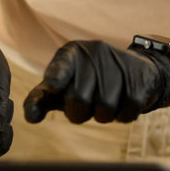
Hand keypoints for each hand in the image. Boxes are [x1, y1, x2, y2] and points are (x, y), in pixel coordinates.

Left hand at [23, 40, 169, 124]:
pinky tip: (122, 102)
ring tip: (104, 102)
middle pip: (79, 100)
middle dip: (79, 113)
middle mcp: (94, 53)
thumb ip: (42, 99)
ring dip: (102, 116)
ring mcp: (118, 66)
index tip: (52, 85)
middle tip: (85, 107)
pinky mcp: (139, 81)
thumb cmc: (89, 81)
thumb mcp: (63, 84)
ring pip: (104, 110)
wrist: (137, 71)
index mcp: (71, 53)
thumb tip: (30, 117)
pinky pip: (125, 114)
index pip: (61, 66)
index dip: (56, 77)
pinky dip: (122, 116)